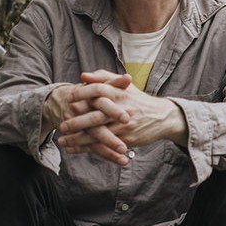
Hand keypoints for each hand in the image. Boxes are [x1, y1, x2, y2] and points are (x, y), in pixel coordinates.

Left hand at [51, 70, 185, 163]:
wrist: (163, 117)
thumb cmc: (140, 101)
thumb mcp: (125, 85)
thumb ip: (104, 77)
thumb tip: (83, 76)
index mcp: (121, 93)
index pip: (99, 90)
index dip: (83, 94)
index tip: (69, 98)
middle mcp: (123, 109)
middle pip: (96, 116)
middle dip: (77, 122)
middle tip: (61, 126)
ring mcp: (125, 126)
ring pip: (98, 134)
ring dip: (78, 139)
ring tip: (62, 141)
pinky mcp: (126, 139)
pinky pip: (104, 145)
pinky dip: (87, 148)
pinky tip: (73, 149)